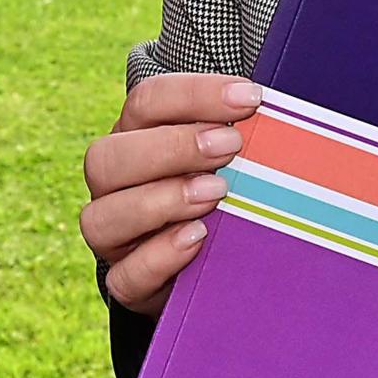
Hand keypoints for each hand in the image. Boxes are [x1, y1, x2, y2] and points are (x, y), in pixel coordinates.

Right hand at [80, 73, 260, 311]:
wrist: (209, 265)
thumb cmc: (224, 193)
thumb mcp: (230, 158)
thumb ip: (240, 133)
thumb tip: (278, 107)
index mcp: (134, 138)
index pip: (145, 103)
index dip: (194, 94)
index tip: (249, 98)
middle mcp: (113, 185)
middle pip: (106, 157)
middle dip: (172, 147)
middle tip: (230, 145)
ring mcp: (113, 237)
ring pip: (99, 218)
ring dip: (160, 201)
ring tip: (215, 193)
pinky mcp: (127, 283)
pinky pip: (123, 277)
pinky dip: (159, 256)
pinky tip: (197, 238)